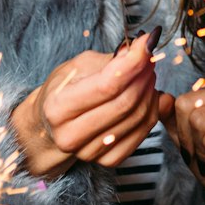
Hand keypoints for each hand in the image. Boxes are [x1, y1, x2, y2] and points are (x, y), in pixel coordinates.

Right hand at [11, 36, 161, 178]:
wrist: (51, 125)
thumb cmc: (64, 90)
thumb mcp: (79, 66)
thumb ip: (110, 60)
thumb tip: (142, 49)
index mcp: (58, 108)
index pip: (107, 85)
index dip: (133, 62)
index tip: (147, 43)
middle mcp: (70, 135)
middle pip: (125, 102)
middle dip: (143, 75)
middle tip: (149, 58)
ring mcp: (89, 152)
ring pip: (137, 118)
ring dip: (150, 90)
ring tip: (147, 74)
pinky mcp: (107, 161)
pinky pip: (143, 133)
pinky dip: (152, 110)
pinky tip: (149, 95)